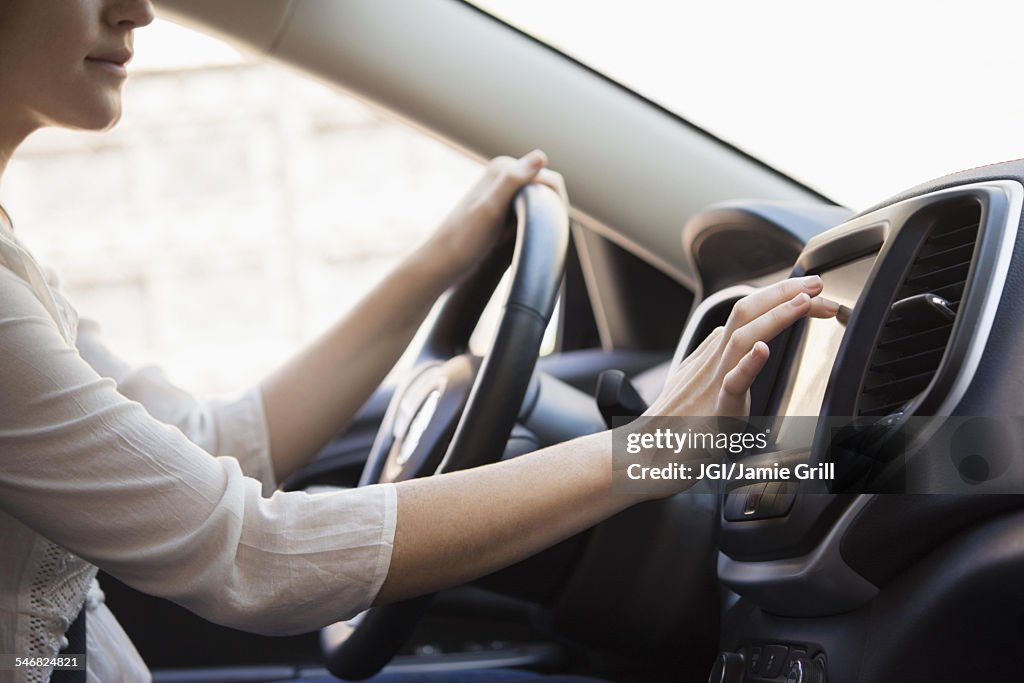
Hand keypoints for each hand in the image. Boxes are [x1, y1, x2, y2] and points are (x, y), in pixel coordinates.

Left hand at [422, 150, 566, 276]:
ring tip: (528, 239)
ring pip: (539, 203)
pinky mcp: (501, 210)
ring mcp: (501, 193)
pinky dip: (531, 227)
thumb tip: (541, 156)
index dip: (555, 204)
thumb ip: (513, 180)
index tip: (545, 228)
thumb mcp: (490, 209)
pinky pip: (528, 214)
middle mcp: (503, 175)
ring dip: (541, 220)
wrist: (442, 262)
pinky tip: (521, 240)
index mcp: (502, 167)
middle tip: (536, 236)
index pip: (550, 179)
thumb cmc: (464, 239)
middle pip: (545, 190)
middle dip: (549, 211)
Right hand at [647, 276, 838, 418]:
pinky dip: (749, 364)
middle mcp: (713, 360)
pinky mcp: (716, 409)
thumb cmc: (675, 425)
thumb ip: (713, 359)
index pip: (748, 314)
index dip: (780, 299)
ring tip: (804, 302)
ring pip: (742, 337)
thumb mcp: (695, 381)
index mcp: (712, 354)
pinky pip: (733, 382)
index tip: (813, 297)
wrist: (647, 453)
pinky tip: (763, 350)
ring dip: (776, 315)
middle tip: (816, 283)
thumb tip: (728, 338)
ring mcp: (713, 381)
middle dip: (782, 292)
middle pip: (745, 311)